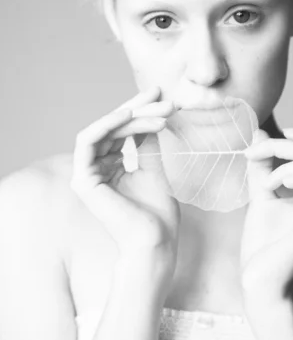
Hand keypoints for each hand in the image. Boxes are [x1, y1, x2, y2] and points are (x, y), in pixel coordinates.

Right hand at [70, 86, 179, 292]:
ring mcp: (86, 175)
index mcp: (111, 169)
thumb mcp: (154, 169)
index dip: (141, 111)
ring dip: (132, 116)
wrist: (155, 242)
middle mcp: (96, 170)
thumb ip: (146, 144)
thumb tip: (150, 116)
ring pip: (104, 130)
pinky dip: (107, 124)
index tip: (163, 96)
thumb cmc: (158, 215)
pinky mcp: (82, 180)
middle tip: (164, 97)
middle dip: (140, 109)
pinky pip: (89, 141)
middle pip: (112, 128)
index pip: (122, 132)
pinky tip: (130, 114)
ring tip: (160, 112)